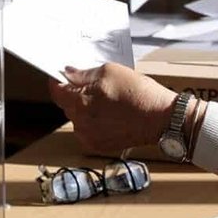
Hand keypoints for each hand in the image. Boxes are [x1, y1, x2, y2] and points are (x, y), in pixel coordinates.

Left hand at [48, 63, 179, 155]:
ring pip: (77, 117)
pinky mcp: (98, 145)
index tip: (63, 75)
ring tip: (106, 102)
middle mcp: (81, 123)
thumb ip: (84, 74)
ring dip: (84, 108)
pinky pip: (87, 129)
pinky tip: (109, 114)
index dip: (58, 80)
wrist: (162, 119)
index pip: (56, 91)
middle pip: (66, 104)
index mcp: (80, 103)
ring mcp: (89, 137)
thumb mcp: (110, 71)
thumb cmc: (140, 95)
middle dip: (75, 93)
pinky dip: (93, 121)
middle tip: (95, 86)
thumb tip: (68, 74)